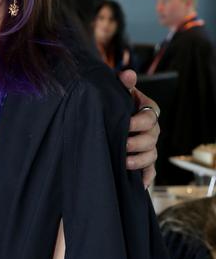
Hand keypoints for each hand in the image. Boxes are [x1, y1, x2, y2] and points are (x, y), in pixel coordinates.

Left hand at [118, 69, 159, 188]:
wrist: (106, 116)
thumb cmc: (114, 103)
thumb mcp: (117, 92)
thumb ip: (122, 83)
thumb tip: (128, 74)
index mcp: (147, 111)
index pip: (151, 117)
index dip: (139, 122)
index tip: (126, 123)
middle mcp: (151, 130)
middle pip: (152, 138)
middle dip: (137, 143)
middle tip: (123, 145)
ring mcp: (148, 146)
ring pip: (151, 155)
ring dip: (139, 160)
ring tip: (124, 162)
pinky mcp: (144, 161)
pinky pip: (151, 171)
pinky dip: (147, 178)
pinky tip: (140, 185)